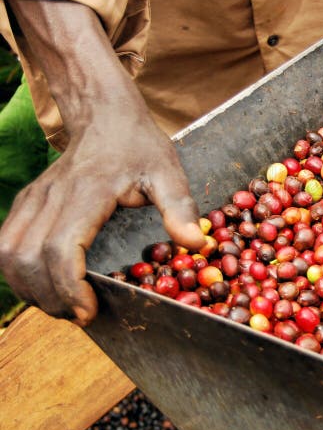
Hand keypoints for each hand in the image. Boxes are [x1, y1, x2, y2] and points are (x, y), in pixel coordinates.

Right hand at [0, 110, 203, 324]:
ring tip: (63, 305)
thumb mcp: (168, 171)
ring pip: (8, 254)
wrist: (104, 114)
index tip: (88, 311)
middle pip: (29, 259)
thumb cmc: (138, 145)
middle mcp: (52, 197)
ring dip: (29, 289)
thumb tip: (196, 244)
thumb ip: (179, 207)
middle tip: (80, 315)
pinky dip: (17, 272)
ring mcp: (34, 199)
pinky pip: (5, 243)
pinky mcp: (26, 202)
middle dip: (50, 298)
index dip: (69, 287)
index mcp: (87, 192)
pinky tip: (43, 285)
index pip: (61, 248)